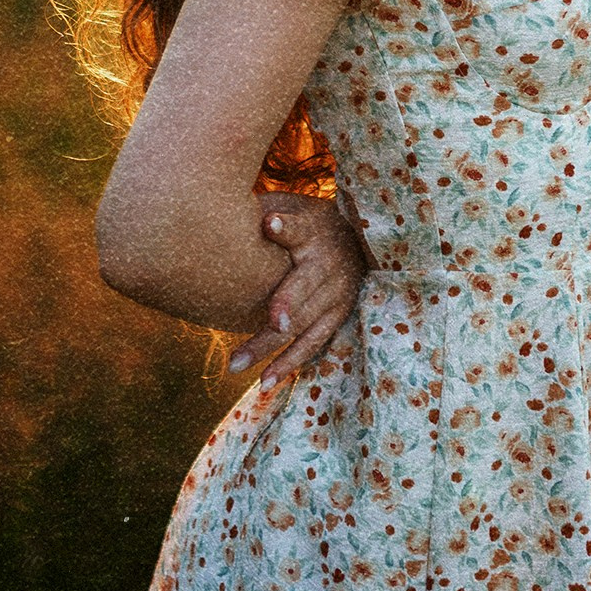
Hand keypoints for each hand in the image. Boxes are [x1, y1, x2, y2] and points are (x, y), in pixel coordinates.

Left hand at [229, 190, 369, 387]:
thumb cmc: (310, 222)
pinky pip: (311, 345)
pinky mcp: (335, 319)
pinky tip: (263, 383)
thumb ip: (270, 210)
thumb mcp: (296, 207)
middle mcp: (328, 266)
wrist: (358, 241)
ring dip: (269, 346)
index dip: (286, 227)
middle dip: (286, 304)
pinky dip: (288, 364)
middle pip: (302, 287)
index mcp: (314, 233)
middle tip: (270, 320)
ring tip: (236, 365)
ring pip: (301, 325)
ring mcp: (335, 297)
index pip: (300, 228)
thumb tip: (231, 208)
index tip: (270, 223)